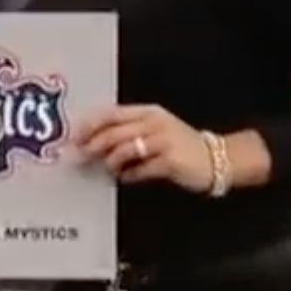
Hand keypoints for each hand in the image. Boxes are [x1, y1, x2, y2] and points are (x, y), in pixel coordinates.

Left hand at [78, 104, 216, 191]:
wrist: (216, 159)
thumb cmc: (180, 146)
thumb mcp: (155, 131)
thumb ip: (127, 133)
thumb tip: (93, 144)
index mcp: (148, 112)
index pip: (112, 113)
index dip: (90, 125)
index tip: (74, 137)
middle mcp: (155, 123)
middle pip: (115, 132)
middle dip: (93, 145)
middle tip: (79, 157)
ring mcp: (164, 141)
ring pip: (125, 149)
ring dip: (111, 161)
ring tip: (109, 169)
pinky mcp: (170, 161)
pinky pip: (141, 169)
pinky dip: (129, 175)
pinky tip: (126, 178)